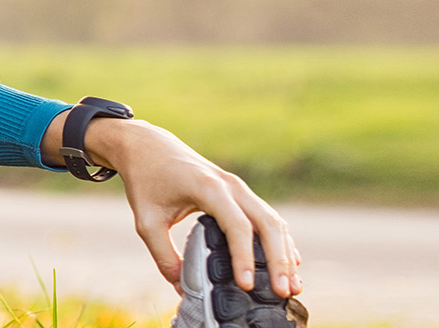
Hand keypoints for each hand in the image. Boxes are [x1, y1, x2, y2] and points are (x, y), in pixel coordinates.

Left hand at [41, 111, 303, 297]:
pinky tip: (289, 264)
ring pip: (273, 220)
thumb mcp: (146, 220)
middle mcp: (231, 186)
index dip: (244, 257)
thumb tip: (182, 288)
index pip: (237, 226)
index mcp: (208, 188)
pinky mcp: (240, 193)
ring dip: (285, 253)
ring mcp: (239, 188)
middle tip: (284, 292)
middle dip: (279, 259)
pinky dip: (280, 241)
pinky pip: (267, 217)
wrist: (147, 146)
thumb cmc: (146, 180)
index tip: (246, 285)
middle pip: (267, 223)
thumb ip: (163, 255)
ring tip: (292, 285)